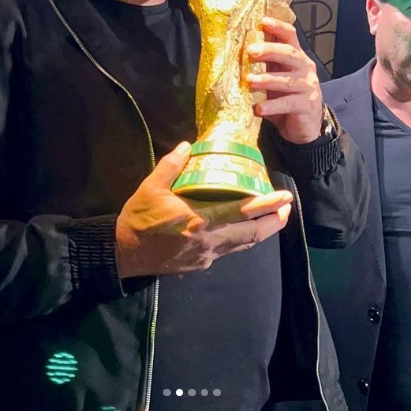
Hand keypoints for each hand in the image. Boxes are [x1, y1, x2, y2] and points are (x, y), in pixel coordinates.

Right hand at [116, 142, 292, 277]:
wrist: (123, 254)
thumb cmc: (138, 219)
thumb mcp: (150, 187)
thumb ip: (171, 165)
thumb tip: (188, 145)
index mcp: (199, 219)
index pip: (242, 212)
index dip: (267, 205)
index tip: (285, 197)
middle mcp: (209, 240)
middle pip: (252, 235)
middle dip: (273, 222)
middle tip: (286, 208)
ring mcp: (206, 255)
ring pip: (243, 245)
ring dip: (261, 232)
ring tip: (272, 218)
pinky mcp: (201, 264)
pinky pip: (227, 251)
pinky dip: (239, 238)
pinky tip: (238, 228)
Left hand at [246, 17, 322, 144]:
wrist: (304, 126)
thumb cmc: (285, 98)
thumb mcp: (275, 77)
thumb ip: (264, 65)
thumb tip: (236, 50)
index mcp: (296, 58)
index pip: (290, 36)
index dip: (278, 27)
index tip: (262, 21)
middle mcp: (305, 69)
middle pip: (289, 54)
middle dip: (270, 51)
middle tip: (250, 51)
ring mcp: (308, 87)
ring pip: (288, 80)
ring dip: (267, 80)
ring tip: (250, 81)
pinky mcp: (307, 105)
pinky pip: (288, 103)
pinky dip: (273, 106)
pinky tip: (259, 109)